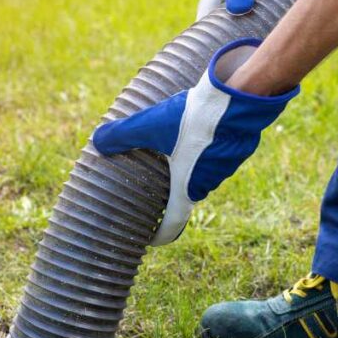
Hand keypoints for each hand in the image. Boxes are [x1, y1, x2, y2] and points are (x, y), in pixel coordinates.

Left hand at [92, 39, 297, 245]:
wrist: (239, 98)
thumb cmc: (193, 118)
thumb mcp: (150, 125)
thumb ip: (123, 135)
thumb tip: (98, 141)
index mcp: (186, 187)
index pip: (173, 223)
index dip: (161, 234)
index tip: (152, 239)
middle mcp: (207, 183)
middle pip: (184, 194)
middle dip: (170, 194)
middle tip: (153, 187)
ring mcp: (225, 168)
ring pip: (201, 173)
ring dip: (188, 168)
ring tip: (172, 153)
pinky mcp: (237, 150)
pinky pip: (215, 157)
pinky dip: (203, 151)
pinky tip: (195, 133)